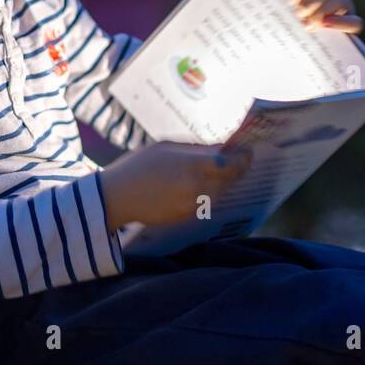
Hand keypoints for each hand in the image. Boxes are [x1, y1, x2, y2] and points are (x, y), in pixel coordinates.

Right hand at [98, 140, 253, 230]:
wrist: (116, 197)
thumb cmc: (139, 165)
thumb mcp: (168, 147)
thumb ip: (197, 149)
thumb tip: (222, 148)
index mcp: (195, 166)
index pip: (233, 164)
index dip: (244, 157)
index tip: (248, 149)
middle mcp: (199, 188)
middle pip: (231, 179)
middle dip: (237, 168)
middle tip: (239, 157)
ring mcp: (195, 205)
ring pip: (221, 192)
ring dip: (224, 180)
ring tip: (220, 169)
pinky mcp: (188, 217)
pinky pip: (208, 202)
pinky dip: (210, 192)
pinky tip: (202, 183)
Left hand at [285, 0, 362, 32]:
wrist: (297, 33)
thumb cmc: (295, 4)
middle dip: (310, 2)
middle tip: (297, 13)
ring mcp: (348, 6)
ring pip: (340, 2)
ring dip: (319, 13)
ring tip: (306, 22)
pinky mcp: (351, 25)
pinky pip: (356, 23)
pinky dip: (340, 23)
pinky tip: (324, 24)